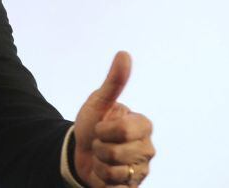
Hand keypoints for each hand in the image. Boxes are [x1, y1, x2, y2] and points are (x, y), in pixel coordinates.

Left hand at [73, 51, 154, 186]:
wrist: (80, 152)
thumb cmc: (92, 124)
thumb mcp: (99, 102)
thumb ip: (114, 81)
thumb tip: (124, 53)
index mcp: (143, 125)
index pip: (123, 130)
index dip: (105, 130)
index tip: (102, 127)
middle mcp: (148, 149)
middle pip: (117, 153)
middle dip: (99, 148)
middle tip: (100, 144)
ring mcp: (142, 170)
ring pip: (114, 172)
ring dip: (99, 165)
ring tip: (101, 159)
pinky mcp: (133, 187)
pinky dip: (106, 184)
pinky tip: (104, 178)